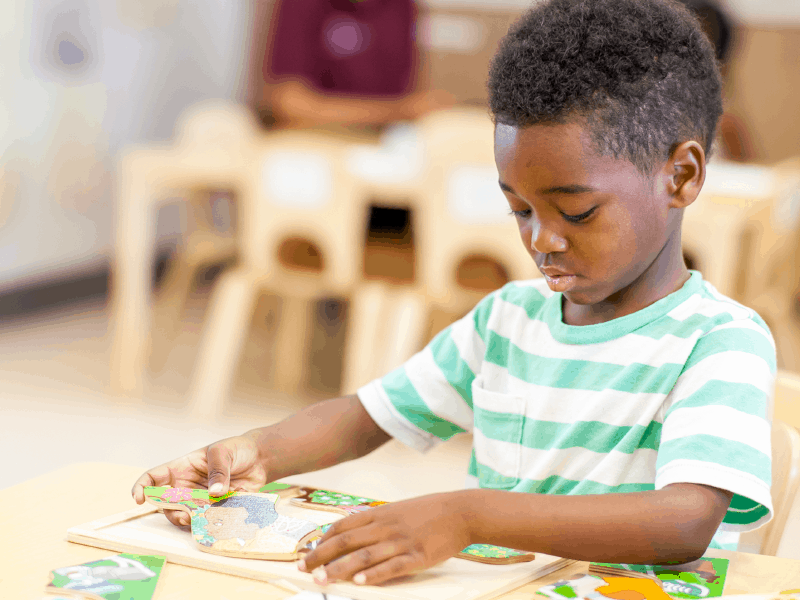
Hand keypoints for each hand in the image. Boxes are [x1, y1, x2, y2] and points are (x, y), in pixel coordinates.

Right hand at [130, 434, 267, 526]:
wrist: (260, 460)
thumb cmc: (236, 449)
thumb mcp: (224, 452)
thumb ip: (218, 470)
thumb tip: (214, 493)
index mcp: (182, 468)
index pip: (154, 477)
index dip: (142, 487)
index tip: (138, 498)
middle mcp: (187, 487)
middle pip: (167, 505)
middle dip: (171, 513)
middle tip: (184, 516)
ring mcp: (200, 501)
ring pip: (185, 518)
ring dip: (191, 521)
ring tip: (204, 518)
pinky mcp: (216, 511)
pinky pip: (207, 522)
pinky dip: (210, 524)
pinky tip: (220, 521)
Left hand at [298, 492, 472, 585]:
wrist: (460, 511)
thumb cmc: (429, 512)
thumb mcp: (398, 510)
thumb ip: (376, 521)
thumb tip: (351, 531)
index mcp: (380, 515)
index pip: (342, 527)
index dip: (322, 540)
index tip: (307, 553)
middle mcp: (385, 527)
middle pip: (346, 541)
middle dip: (321, 556)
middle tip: (303, 569)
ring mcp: (401, 542)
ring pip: (363, 556)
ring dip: (339, 569)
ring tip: (322, 579)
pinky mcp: (417, 556)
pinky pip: (391, 567)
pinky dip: (373, 575)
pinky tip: (359, 582)